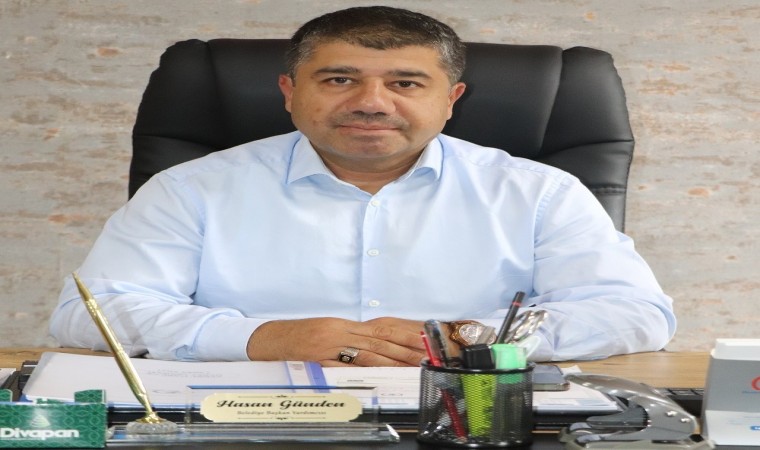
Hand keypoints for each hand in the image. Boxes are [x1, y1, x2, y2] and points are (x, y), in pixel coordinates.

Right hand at [246, 317, 426, 366]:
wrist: (268, 339)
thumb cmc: (298, 336)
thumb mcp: (326, 330)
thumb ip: (350, 336)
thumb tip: (376, 343)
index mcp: (342, 325)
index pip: (380, 329)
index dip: (403, 335)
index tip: (422, 340)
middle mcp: (338, 333)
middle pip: (378, 341)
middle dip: (404, 350)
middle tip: (425, 356)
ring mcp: (328, 347)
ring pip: (365, 354)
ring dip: (391, 362)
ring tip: (410, 367)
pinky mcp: (318, 361)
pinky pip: (343, 367)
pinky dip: (362, 372)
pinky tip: (378, 376)